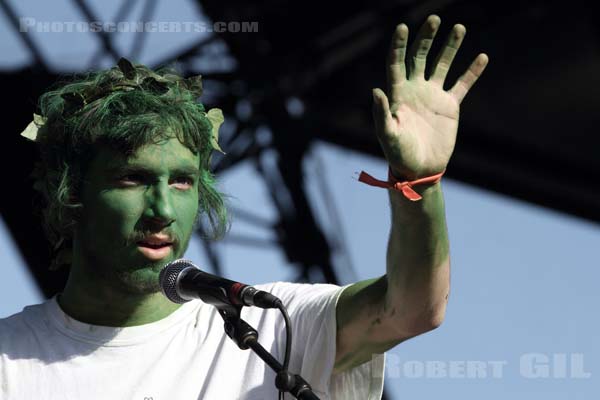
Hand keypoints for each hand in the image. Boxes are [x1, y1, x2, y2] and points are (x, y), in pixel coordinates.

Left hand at [372, 15, 487, 179]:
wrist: (419, 170)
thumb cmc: (398, 154)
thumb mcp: (387, 134)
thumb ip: (380, 113)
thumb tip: (376, 89)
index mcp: (398, 93)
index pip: (397, 63)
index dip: (399, 45)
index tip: (403, 27)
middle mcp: (415, 90)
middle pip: (420, 57)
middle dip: (426, 38)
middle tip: (433, 19)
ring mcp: (433, 96)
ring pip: (442, 65)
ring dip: (450, 47)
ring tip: (459, 27)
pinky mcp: (450, 107)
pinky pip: (462, 85)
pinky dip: (472, 72)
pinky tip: (482, 56)